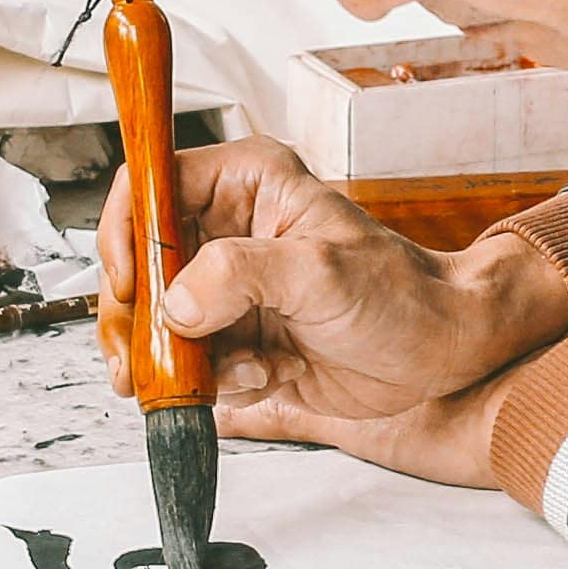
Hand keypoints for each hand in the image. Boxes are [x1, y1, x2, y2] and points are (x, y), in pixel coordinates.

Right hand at [106, 135, 567, 491]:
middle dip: (131, 316)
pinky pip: (187, 366)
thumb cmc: (403, 296)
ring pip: (152, 323)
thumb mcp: (322, 271)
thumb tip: (174, 301)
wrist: (443, 356)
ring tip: (206, 377)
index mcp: (246, 186)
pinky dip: (209, 384)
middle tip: (137, 359)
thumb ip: (241, 274)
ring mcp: (226, 291)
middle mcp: (227, 233)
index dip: (125, 232)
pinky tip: (260, 377)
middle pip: (136, 264)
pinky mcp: (233, 342)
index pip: (150, 184)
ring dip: (166, 360)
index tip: (125, 282)